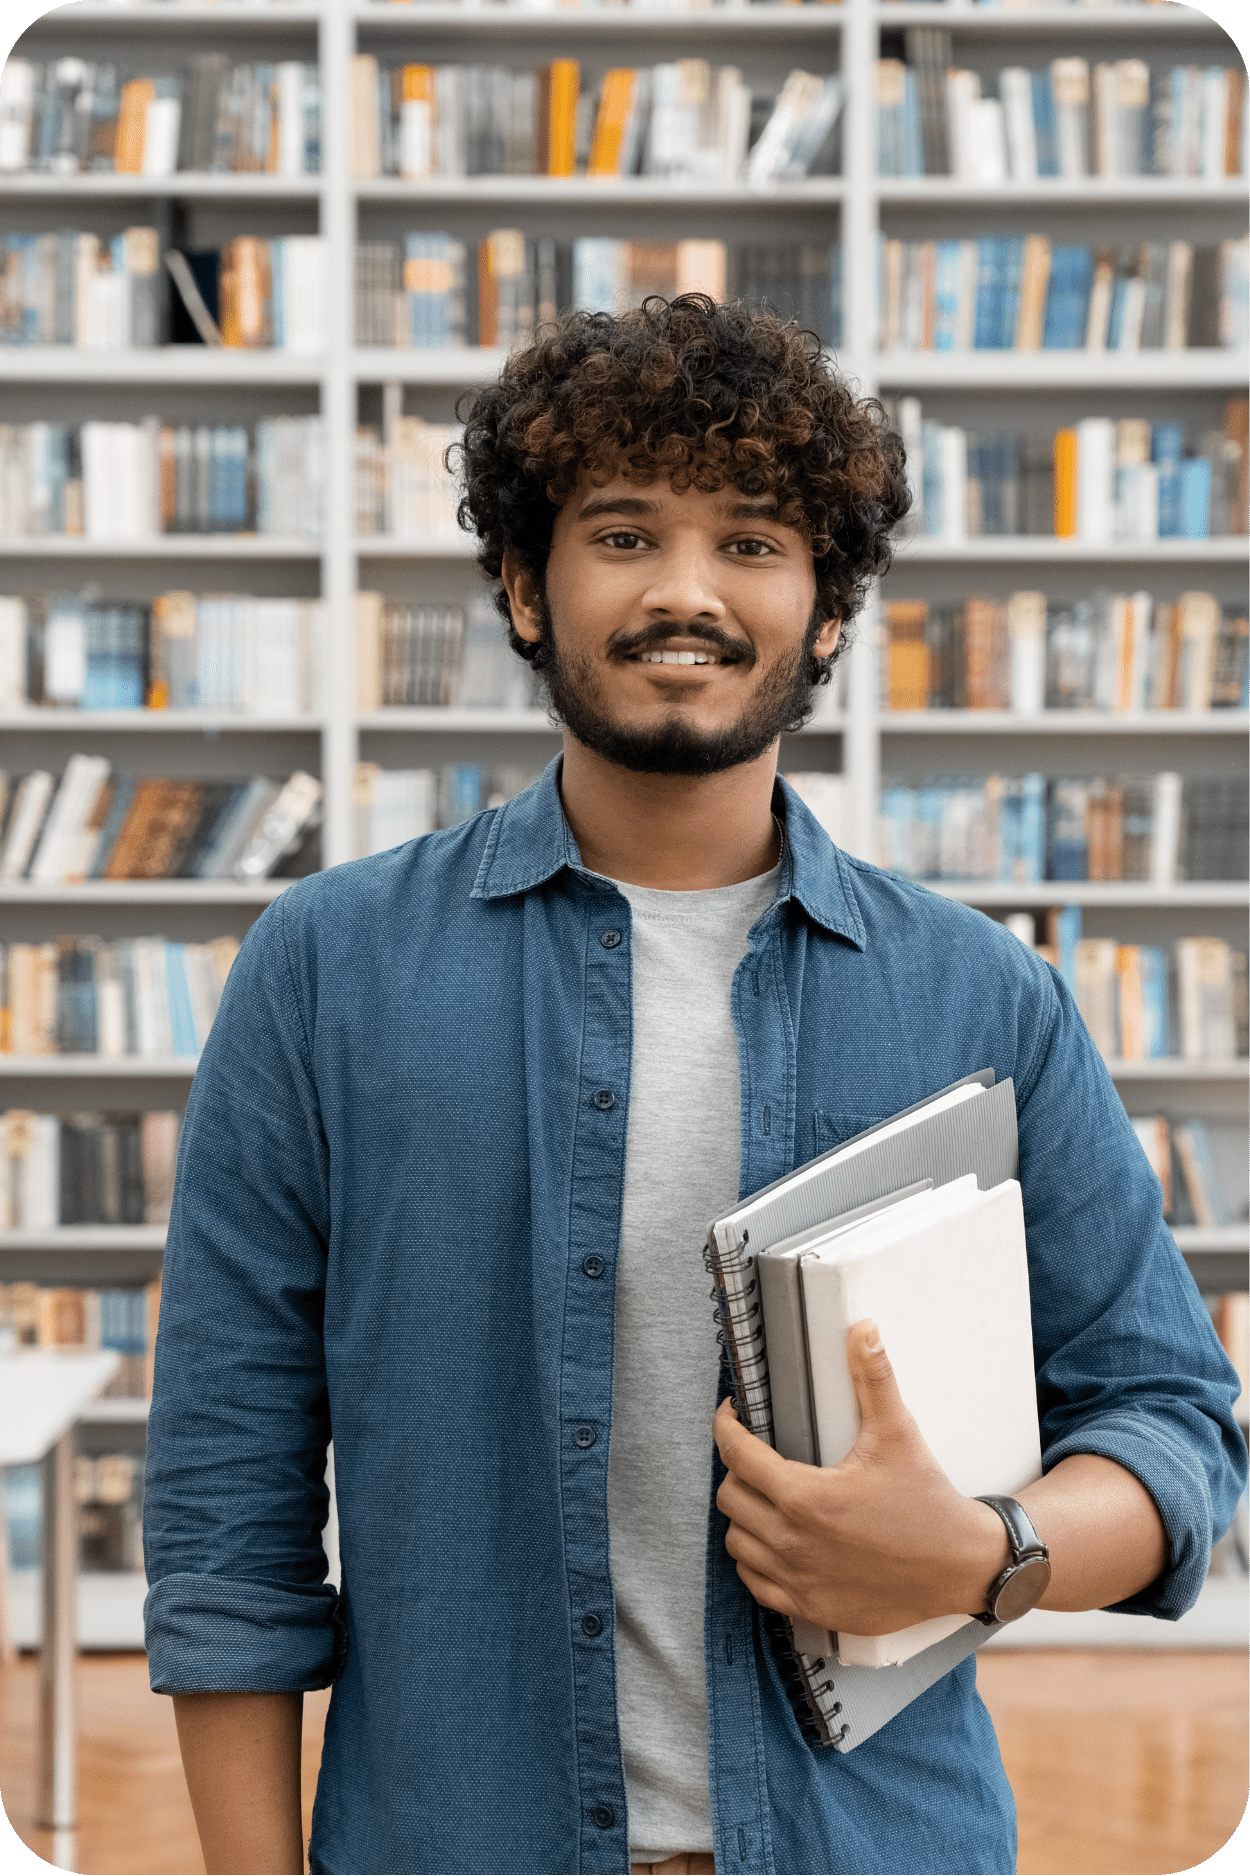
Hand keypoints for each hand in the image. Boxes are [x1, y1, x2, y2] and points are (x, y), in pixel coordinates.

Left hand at [712, 1319, 1008, 1635]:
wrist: (961, 1566)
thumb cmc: (928, 1500)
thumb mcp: (899, 1433)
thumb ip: (874, 1378)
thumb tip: (864, 1331)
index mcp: (806, 1497)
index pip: (738, 1455)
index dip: (726, 1426)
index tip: (731, 1414)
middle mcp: (794, 1542)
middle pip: (730, 1498)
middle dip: (736, 1469)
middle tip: (755, 1455)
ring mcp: (799, 1580)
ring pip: (737, 1542)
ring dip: (743, 1516)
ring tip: (764, 1495)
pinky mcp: (809, 1607)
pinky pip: (756, 1584)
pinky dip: (756, 1560)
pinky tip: (775, 1541)